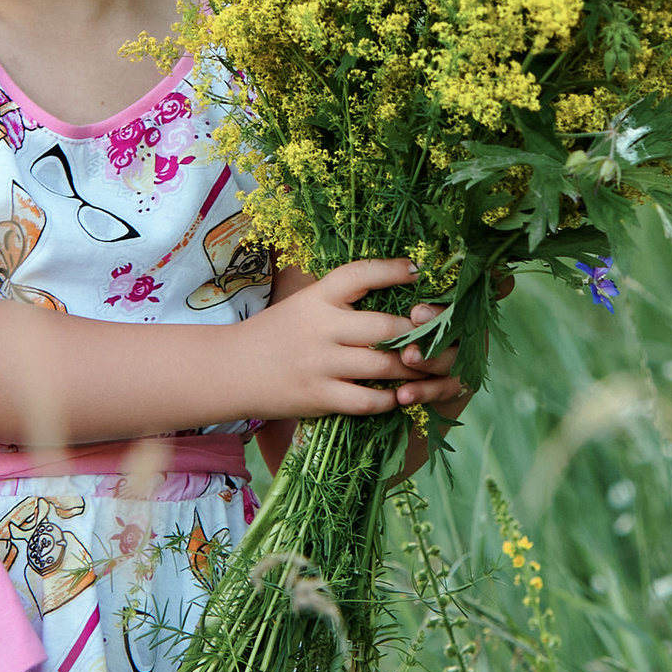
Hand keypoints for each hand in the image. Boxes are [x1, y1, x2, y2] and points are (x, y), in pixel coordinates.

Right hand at [246, 260, 463, 420]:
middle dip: (421, 335)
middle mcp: (321, 327)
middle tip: (442, 337)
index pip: (361, 274)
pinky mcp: (318, 397)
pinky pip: (368, 401)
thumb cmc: (275, 335)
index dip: (394, 270)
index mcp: (317, 297)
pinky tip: (399, 395)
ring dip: (414, 369)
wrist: (229, 370)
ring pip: (385, 365)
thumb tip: (398, 289)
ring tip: (427, 368)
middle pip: (388, 327)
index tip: (419, 271)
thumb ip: (342, 299)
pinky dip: (390, 400)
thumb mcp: (304, 304)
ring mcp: (320, 364)